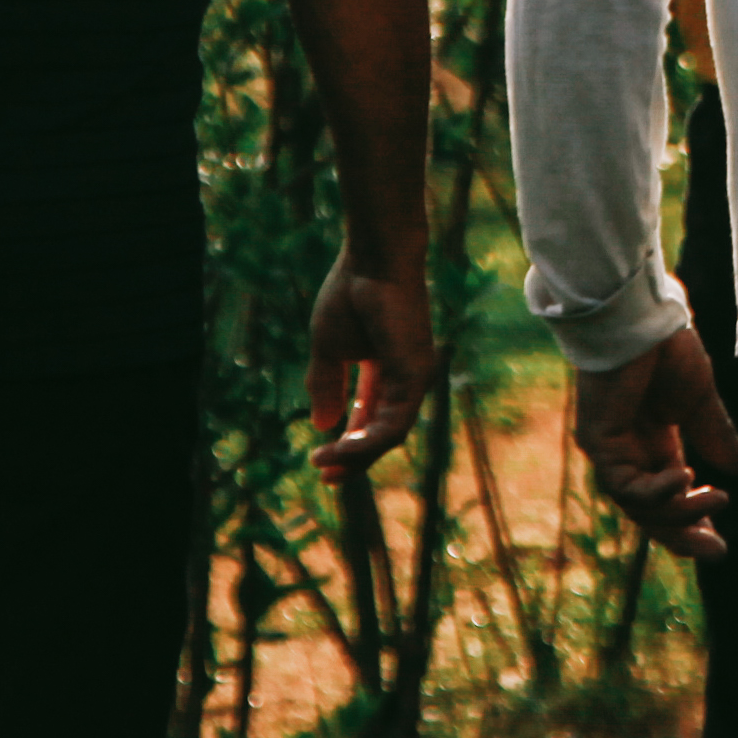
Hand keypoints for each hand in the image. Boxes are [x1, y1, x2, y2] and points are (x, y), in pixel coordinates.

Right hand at [305, 245, 439, 482]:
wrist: (372, 262)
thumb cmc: (351, 295)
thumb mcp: (328, 350)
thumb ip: (326, 386)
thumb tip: (322, 425)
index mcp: (385, 370)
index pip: (369, 418)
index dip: (346, 442)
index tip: (320, 460)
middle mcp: (404, 378)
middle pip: (382, 432)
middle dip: (353, 458)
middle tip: (326, 475)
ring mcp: (414, 378)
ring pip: (390, 434)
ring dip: (357, 454)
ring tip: (327, 463)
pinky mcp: (417, 376)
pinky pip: (396, 423)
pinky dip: (370, 440)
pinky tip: (343, 447)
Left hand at [573, 322, 737, 563]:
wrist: (643, 318)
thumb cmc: (668, 349)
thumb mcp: (702, 402)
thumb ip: (717, 437)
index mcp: (653, 442)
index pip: (668, 496)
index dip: (692, 521)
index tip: (720, 543)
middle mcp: (629, 451)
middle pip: (650, 512)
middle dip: (683, 534)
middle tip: (718, 552)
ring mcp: (611, 448)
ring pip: (639, 505)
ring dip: (679, 511)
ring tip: (716, 499)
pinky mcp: (599, 440)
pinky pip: (625, 485)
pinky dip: (656, 490)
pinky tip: (683, 480)